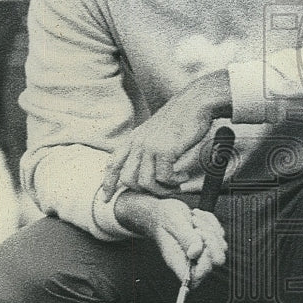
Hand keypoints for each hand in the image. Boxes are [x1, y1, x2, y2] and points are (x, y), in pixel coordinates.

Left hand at [102, 71, 231, 200]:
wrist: (195, 103)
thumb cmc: (181, 118)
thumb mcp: (156, 132)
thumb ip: (147, 148)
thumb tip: (146, 170)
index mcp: (133, 138)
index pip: (113, 164)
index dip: (108, 183)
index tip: (106, 198)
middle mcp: (138, 142)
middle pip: (128, 179)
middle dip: (144, 191)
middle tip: (162, 190)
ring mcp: (149, 146)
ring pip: (145, 182)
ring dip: (162, 190)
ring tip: (175, 185)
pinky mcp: (164, 150)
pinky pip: (164, 178)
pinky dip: (175, 182)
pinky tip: (183, 176)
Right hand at [115, 193, 226, 285]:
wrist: (162, 210)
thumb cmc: (163, 217)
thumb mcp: (174, 224)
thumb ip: (186, 238)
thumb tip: (196, 253)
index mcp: (179, 261)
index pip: (198, 277)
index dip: (206, 262)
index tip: (201, 243)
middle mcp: (192, 260)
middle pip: (217, 260)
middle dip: (211, 239)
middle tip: (196, 227)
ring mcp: (202, 252)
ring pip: (222, 245)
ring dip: (210, 227)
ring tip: (193, 218)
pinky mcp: (209, 242)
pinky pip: (221, 234)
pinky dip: (211, 222)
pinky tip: (197, 216)